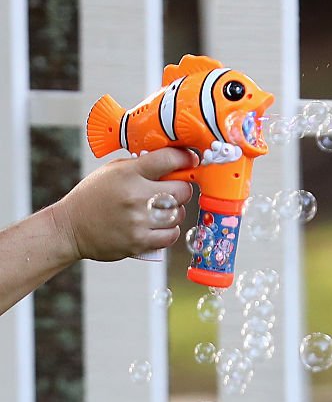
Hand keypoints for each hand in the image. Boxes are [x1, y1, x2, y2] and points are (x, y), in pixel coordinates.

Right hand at [51, 147, 197, 262]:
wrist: (72, 227)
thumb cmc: (93, 197)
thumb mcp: (111, 171)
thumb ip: (139, 166)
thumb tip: (170, 163)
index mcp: (128, 173)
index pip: (168, 160)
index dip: (185, 159)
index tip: (190, 161)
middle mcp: (135, 195)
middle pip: (181, 190)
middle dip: (182, 189)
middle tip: (176, 190)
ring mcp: (139, 220)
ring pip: (178, 214)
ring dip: (176, 212)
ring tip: (163, 210)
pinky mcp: (140, 241)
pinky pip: (171, 235)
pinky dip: (170, 231)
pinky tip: (161, 226)